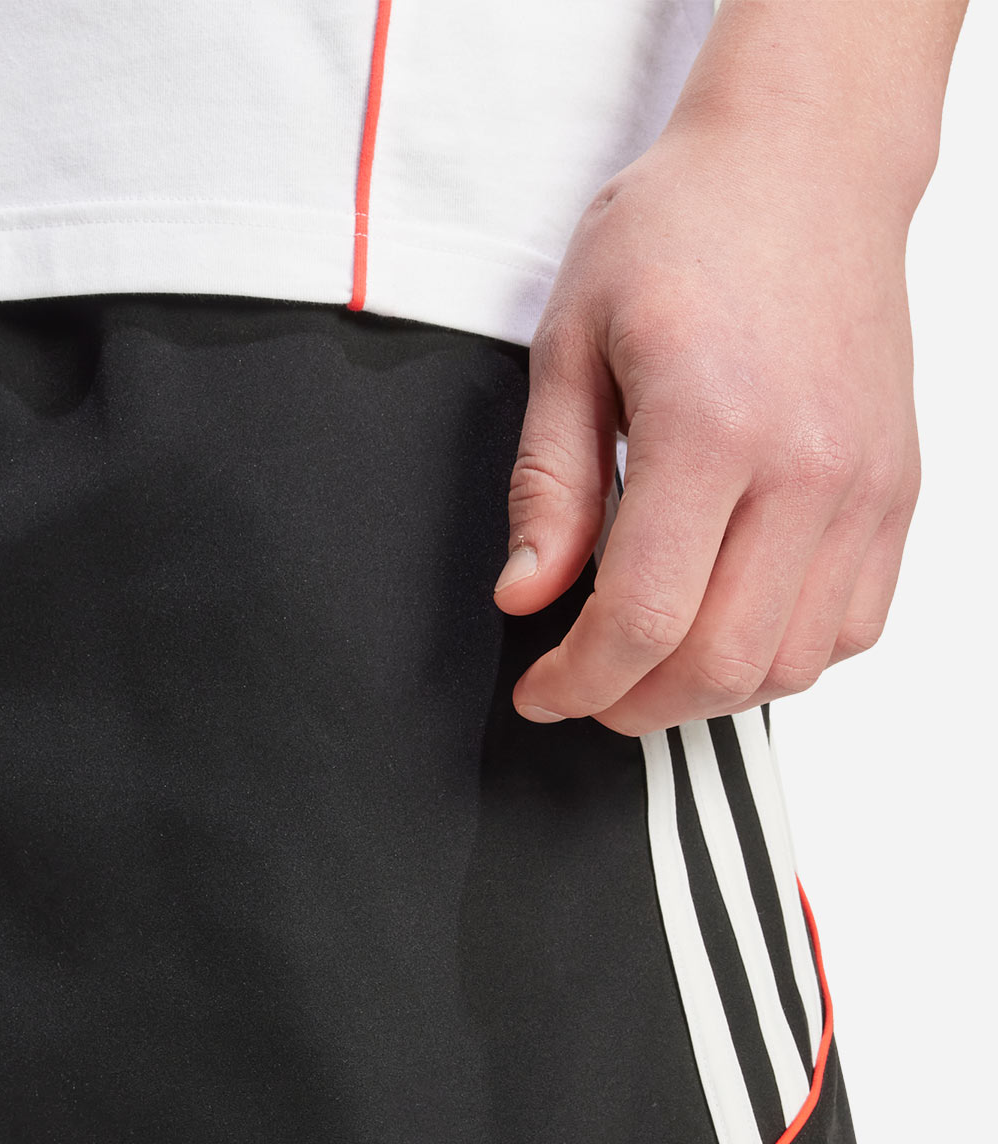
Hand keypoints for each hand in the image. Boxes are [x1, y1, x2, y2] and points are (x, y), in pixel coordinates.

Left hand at [495, 105, 926, 735]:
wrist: (803, 162)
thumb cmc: (681, 232)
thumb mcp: (571, 342)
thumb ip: (549, 484)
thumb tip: (524, 593)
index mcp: (711, 426)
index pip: (645, 618)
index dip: (579, 681)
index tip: (542, 690)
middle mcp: (808, 466)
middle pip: (721, 663)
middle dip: (633, 704)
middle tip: (586, 686)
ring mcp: (866, 485)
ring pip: (791, 665)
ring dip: (707, 693)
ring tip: (650, 662)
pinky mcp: (897, 490)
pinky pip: (851, 628)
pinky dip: (783, 658)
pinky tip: (728, 624)